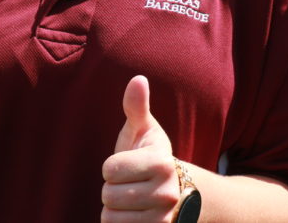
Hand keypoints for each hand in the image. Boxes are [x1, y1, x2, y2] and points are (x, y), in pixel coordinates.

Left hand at [101, 76, 178, 221]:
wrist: (179, 194)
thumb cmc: (151, 157)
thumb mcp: (144, 130)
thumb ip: (136, 106)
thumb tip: (138, 79)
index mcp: (161, 162)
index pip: (109, 169)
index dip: (112, 167)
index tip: (128, 165)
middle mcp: (166, 192)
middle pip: (108, 195)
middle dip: (112, 189)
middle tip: (130, 184)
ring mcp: (163, 218)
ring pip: (111, 217)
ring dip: (114, 210)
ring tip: (132, 201)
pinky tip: (134, 216)